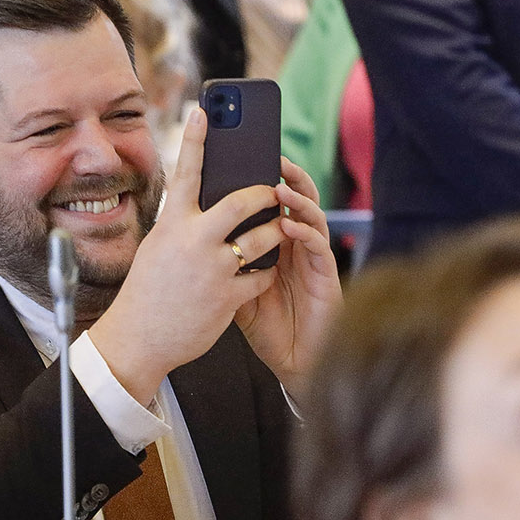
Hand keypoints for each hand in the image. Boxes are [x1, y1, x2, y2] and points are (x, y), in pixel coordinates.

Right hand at [88, 108, 286, 405]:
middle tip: (272, 191)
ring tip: (277, 230)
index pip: (185, 172)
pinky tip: (264, 271)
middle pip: (242, 201)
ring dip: (275, 232)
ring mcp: (212, 269)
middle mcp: (192, 241)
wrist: (138, 339)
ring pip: (262, 238)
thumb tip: (205, 200)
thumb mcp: (158, 246)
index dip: (196, 139)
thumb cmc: (148, 290)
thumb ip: (183, 223)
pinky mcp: (228, 297)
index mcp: (171, 224)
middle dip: (264, 193)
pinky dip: (267, 271)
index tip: (204, 111)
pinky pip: (263, 275)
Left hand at [234, 157, 340, 403]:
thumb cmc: (265, 324)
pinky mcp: (326, 276)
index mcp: (276, 242)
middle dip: (288, 176)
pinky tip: (290, 226)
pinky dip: (305, 233)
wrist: (291, 362)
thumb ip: (225, 258)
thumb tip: (192, 229)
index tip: (248, 156)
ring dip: (298, 200)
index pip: (272, 203)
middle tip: (274, 158)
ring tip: (280, 188)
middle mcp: (297, 245)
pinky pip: (318, 247)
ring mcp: (313, 258)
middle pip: (297, 200)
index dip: (263, 179)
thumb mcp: (236, 286)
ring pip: (311, 216)